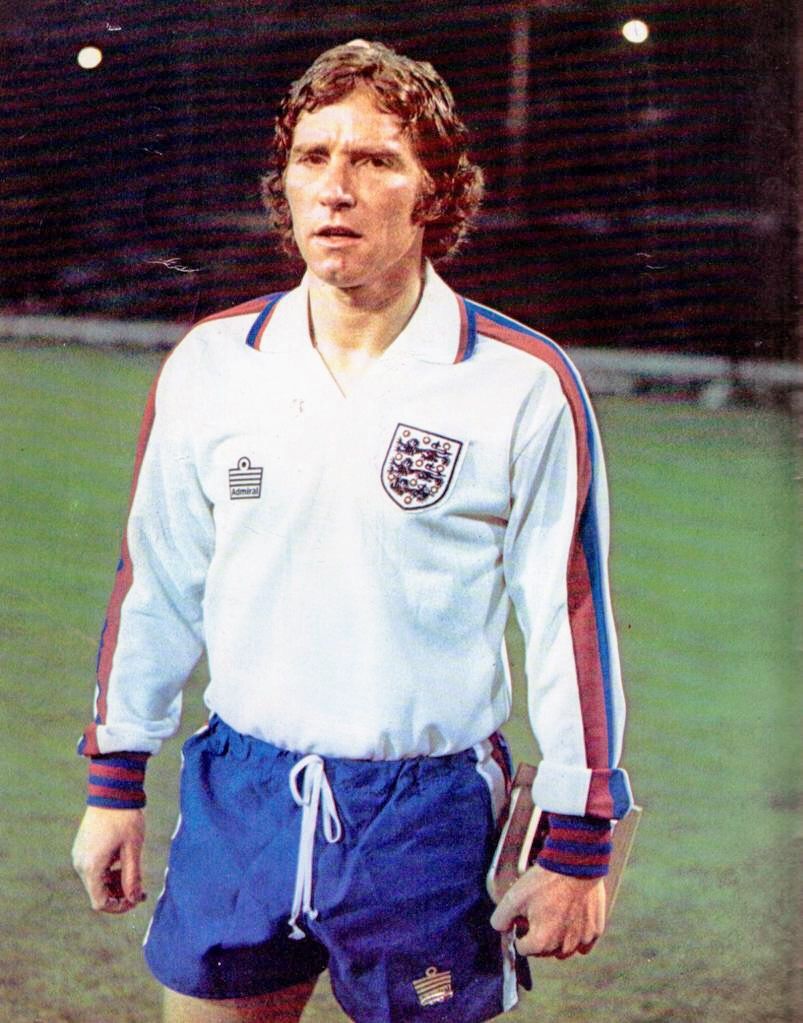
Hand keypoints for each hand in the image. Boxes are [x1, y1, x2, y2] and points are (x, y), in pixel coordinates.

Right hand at [72, 806, 146, 913]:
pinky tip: (124, 862)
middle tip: (141, 890)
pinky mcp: (82, 848)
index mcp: (92, 867)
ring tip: (135, 875)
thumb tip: (133, 899)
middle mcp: (80, 864)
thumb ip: (132, 877)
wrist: (112, 791)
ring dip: (114, 884)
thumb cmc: (125, 819)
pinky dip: (108, 872)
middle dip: (119, 895)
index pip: (100, 902)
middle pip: (98, 893)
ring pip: (96, 881)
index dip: (119, 907)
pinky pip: (94, 869)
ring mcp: (79, 855)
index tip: (136, 900)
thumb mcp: (133, 849)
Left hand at [490, 863, 605, 958]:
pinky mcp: (594, 931)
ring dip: (557, 939)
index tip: (524, 917)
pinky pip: (583, 944)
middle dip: (539, 936)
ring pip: (564, 950)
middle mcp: (562, 947)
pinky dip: (576, 936)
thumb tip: (501, 929)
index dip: (521, 932)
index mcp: (541, 941)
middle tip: (539, 912)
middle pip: (544, 951)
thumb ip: (500, 919)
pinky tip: (572, 918)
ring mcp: (580, 940)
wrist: (576, 865)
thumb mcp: (513, 897)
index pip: (524, 949)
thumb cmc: (544, 882)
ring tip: (555, 914)